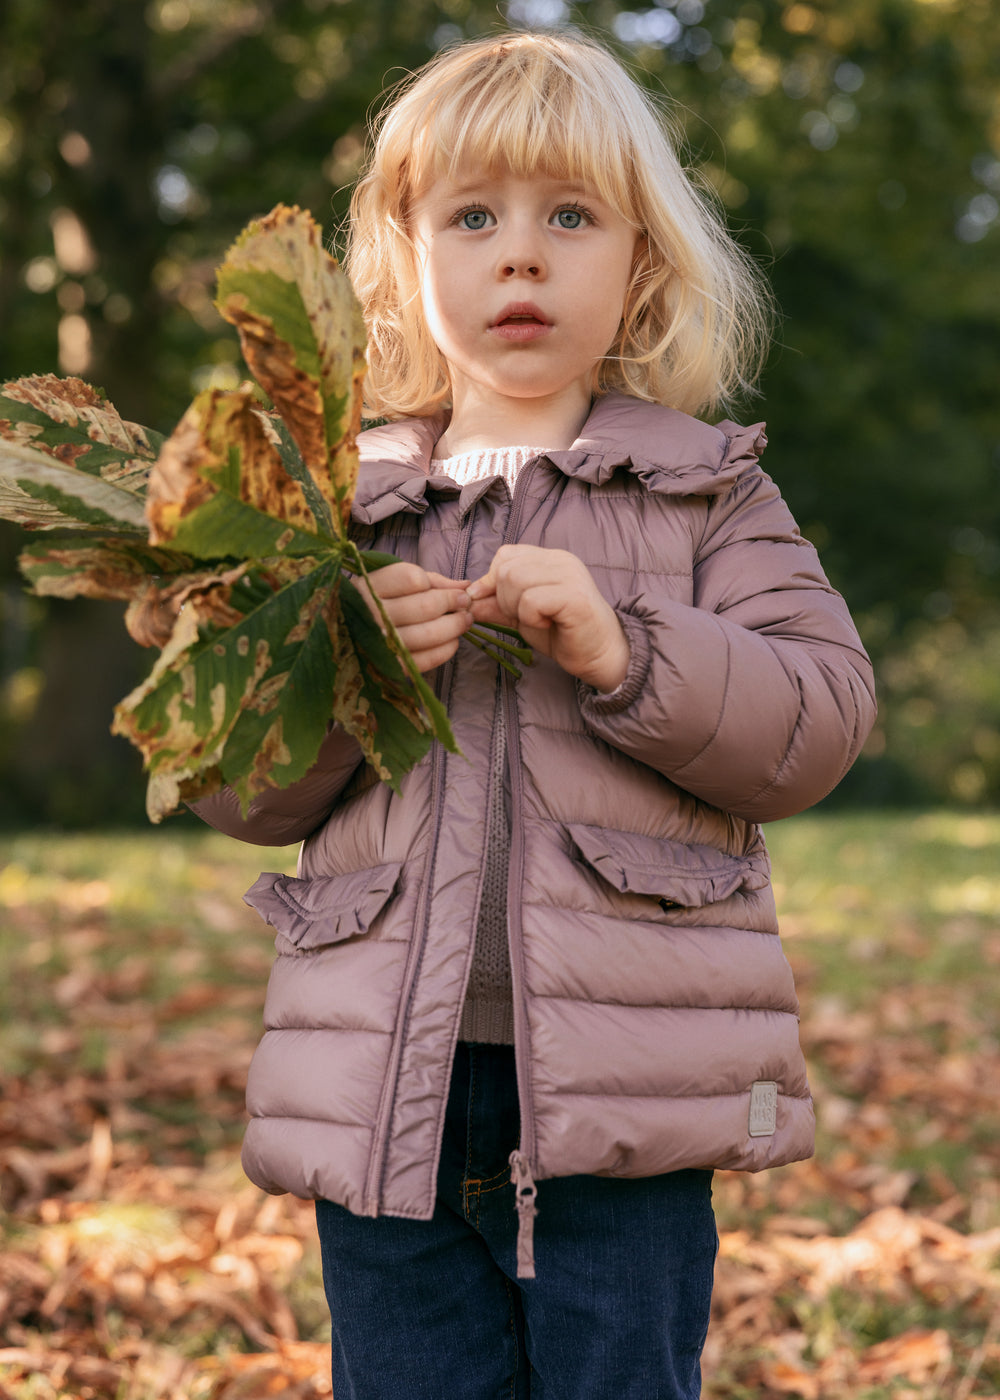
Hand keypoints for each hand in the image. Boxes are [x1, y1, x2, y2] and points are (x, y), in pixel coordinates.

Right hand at [356, 561, 471, 672]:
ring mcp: (378, 642)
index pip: (411, 578)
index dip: (440, 585)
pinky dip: (444, 651)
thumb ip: (429, 580)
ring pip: (427, 634)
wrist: (338, 635)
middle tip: (466, 605)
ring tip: (464, 621)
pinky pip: (422, 660)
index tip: (458, 591)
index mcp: (367, 586)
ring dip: (454, 627)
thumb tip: (465, 585)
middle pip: (424, 606)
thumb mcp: (392, 582)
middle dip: (453, 604)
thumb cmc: (373, 602)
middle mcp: (370, 614)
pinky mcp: (386, 666)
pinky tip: (451, 642)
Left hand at [467, 545, 629, 692]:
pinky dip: (530, 618)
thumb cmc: (563, 633)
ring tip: (538, 620)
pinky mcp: (574, 596)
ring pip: (515, 580)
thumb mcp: (522, 615)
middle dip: (503, 598)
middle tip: (524, 616)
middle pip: (506, 567)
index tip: (497, 605)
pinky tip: (548, 624)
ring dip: (517, 609)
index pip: (505, 554)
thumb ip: (496, 604)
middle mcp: (561, 560)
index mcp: (549, 558)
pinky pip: (531, 600)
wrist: (599, 655)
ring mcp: (569, 575)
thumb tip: (466, 600)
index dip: (492, 580)